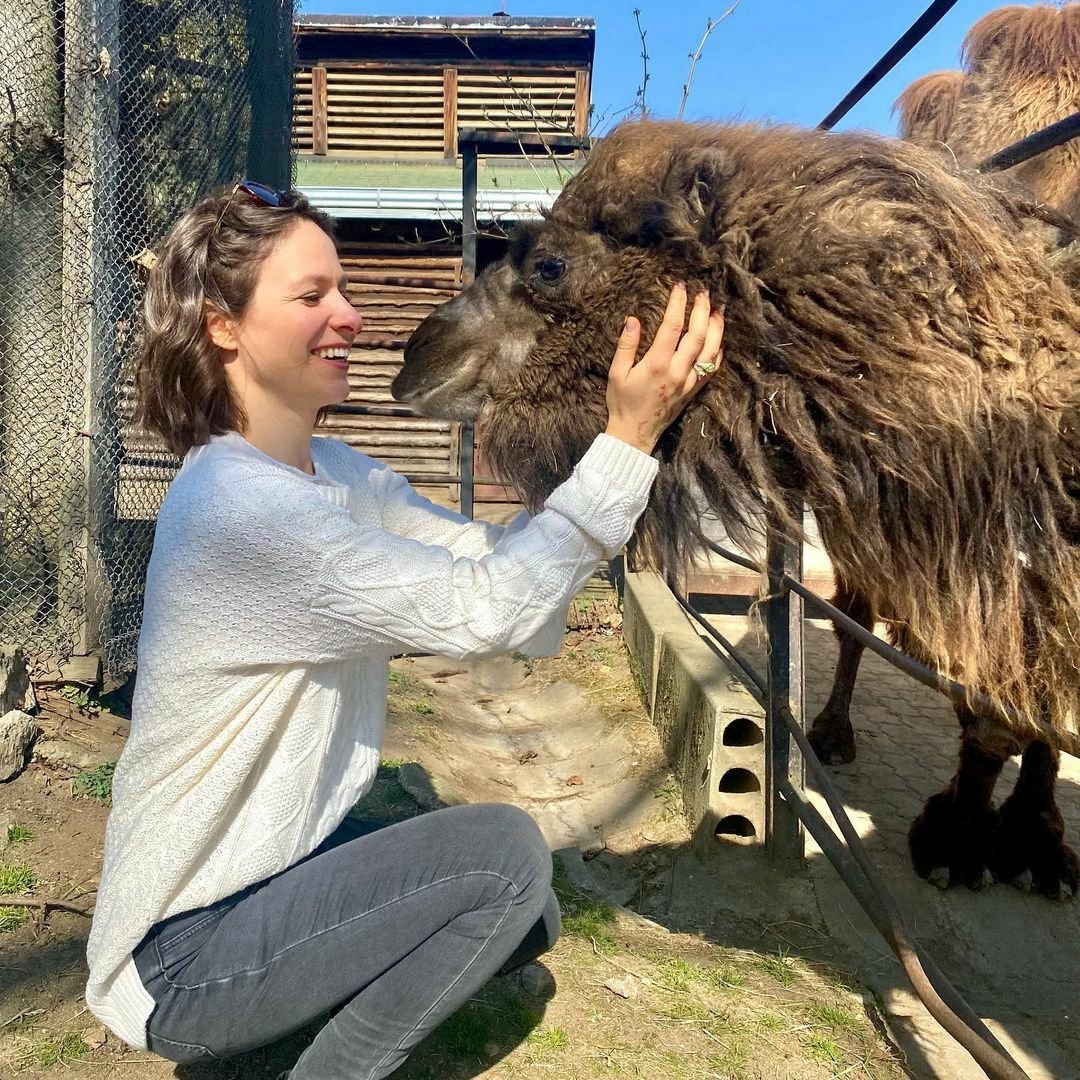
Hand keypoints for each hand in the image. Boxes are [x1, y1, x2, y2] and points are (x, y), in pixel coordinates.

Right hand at [604, 283, 723, 454]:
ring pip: (710, 351)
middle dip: (702, 310)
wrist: (634, 434)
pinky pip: (711, 370)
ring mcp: (688, 382)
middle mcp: (677, 372)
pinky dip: (717, 352)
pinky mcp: (692, 391)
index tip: (679, 287)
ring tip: (718, 310)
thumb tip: (632, 319)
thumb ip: (626, 346)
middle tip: (703, 292)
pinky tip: (718, 340)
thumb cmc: (621, 403)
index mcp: (656, 364)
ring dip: (716, 329)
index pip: (673, 326)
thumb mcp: (615, 373)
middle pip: (697, 335)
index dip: (678, 304)